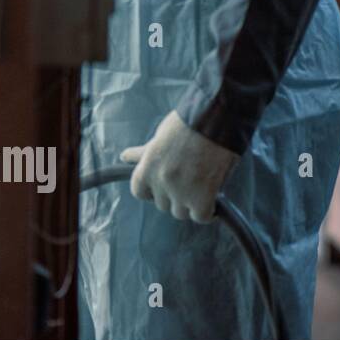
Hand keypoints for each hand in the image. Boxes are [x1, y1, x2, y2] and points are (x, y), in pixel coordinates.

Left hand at [120, 111, 239, 222]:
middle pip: (162, 204)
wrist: (214, 122)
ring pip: (181, 213)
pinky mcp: (202, 198)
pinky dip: (207, 213)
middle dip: (173, 197)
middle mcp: (160, 182)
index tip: (161, 188)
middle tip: (186, 185)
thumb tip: (125, 157)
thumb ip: (145, 153)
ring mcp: (181, 192)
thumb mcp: (159, 137)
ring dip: (189, 205)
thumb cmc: (186, 125)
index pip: (139, 192)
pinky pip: (200, 217)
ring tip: (199, 192)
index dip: (150, 192)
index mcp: (147, 166)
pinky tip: (212, 203)